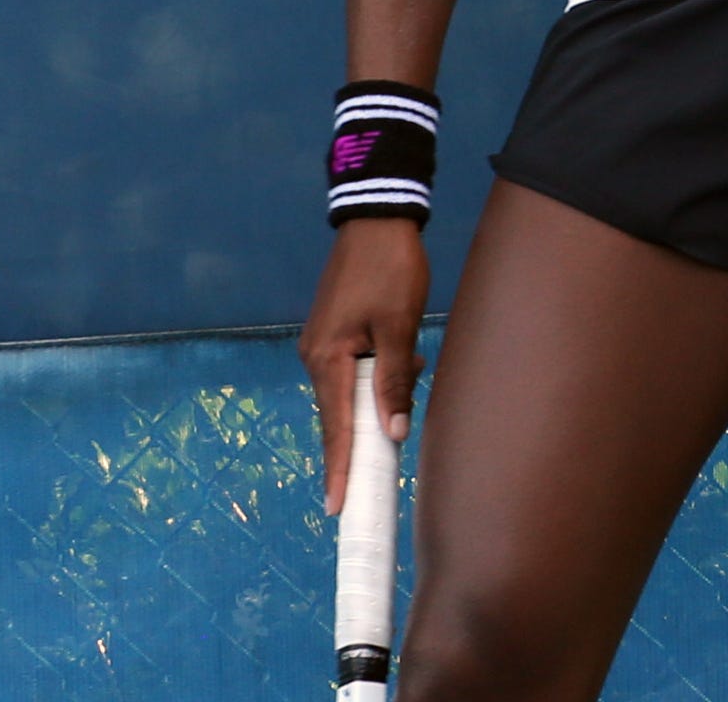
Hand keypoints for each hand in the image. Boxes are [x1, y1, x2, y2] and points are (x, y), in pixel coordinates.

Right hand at [299, 216, 428, 509]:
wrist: (377, 220)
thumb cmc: (390, 270)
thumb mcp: (400, 325)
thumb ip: (395, 381)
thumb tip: (394, 433)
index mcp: (327, 359)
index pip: (335, 427)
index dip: (339, 468)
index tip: (337, 508)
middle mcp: (316, 357)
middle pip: (340, 414)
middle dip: (365, 435)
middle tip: (383, 469)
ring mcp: (322, 345)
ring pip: (352, 391)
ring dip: (379, 397)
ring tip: (411, 376)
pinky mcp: (334, 333)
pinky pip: (355, 370)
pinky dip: (378, 375)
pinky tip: (405, 360)